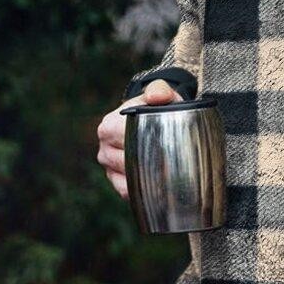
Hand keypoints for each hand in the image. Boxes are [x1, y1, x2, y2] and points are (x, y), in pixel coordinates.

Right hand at [96, 79, 181, 198]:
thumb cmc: (158, 106)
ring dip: (149, 181)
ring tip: (173, 178)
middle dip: (153, 166)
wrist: (153, 120)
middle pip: (130, 163)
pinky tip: (161, 189)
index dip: (151, 146)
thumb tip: (157, 96)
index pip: (129, 142)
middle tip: (178, 168)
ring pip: (129, 180)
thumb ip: (160, 90)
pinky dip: (144, 192)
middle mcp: (104, 149)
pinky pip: (128, 192)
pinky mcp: (115, 181)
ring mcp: (108, 167)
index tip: (173, 150)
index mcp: (109, 126)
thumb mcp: (161, 94)